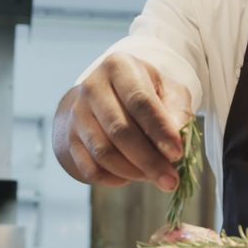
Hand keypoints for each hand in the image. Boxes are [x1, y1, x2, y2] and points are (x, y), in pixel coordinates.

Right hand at [52, 53, 192, 190]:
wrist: (107, 96)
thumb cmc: (144, 93)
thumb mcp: (168, 91)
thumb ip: (177, 112)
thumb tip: (178, 142)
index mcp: (119, 67)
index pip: (139, 101)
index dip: (159, 130)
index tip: (177, 153)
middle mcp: (92, 88)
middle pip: (119, 130)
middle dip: (148, 160)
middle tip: (171, 180)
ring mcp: (77, 114)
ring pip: (103, 153)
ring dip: (133, 172)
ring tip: (156, 178)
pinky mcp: (70, 139)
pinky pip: (90, 169)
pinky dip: (114, 179)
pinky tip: (132, 177)